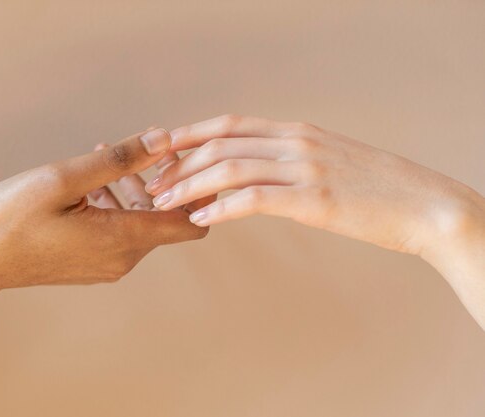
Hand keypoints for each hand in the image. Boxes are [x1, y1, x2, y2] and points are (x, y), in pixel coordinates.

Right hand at [0, 127, 207, 295]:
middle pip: (165, 219)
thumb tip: (163, 140)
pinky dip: (116, 206)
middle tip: (141, 150)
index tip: (186, 163)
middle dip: (160, 182)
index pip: (189, 221)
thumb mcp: (66, 178)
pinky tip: (91, 184)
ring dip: (132, 190)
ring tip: (106, 158)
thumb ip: (120, 160)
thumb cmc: (14, 218)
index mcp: (124, 238)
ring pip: (141, 223)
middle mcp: (124, 258)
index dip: (197, 190)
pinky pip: (121, 233)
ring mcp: (110, 265)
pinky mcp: (95, 265)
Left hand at [146, 115, 481, 256]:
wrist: (424, 206)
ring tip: (163, 203)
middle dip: (178, 163)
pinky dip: (219, 208)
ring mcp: (303, 167)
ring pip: (228, 166)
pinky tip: (199, 220)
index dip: (189, 134)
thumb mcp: (329, 161)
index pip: (228, 123)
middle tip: (152, 184)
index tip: (162, 150)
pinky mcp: (312, 198)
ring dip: (188, 185)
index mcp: (296, 131)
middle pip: (219, 142)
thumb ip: (291, 160)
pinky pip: (252, 198)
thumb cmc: (376, 189)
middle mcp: (295, 141)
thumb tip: (256, 173)